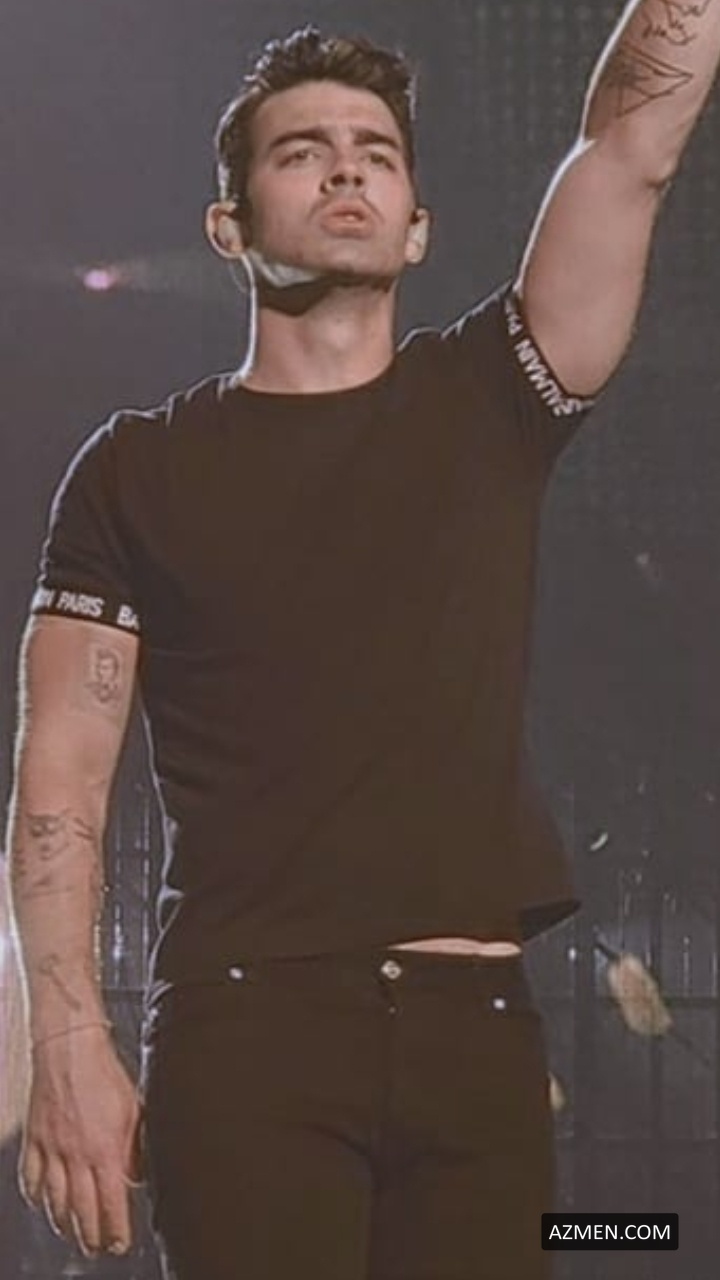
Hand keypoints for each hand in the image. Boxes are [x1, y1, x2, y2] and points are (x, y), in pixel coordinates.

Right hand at [18, 1026, 142, 1258]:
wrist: (70, 1049)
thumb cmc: (105, 1074)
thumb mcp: (134, 1111)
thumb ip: (136, 1148)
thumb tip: (137, 1176)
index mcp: (105, 1150)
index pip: (111, 1204)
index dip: (115, 1230)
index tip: (119, 1243)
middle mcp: (76, 1155)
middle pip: (81, 1210)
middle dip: (90, 1235)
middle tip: (96, 1247)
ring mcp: (51, 1150)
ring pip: (54, 1201)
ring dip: (64, 1223)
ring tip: (73, 1233)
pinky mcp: (34, 1140)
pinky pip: (31, 1179)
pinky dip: (37, 1197)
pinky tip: (44, 1203)